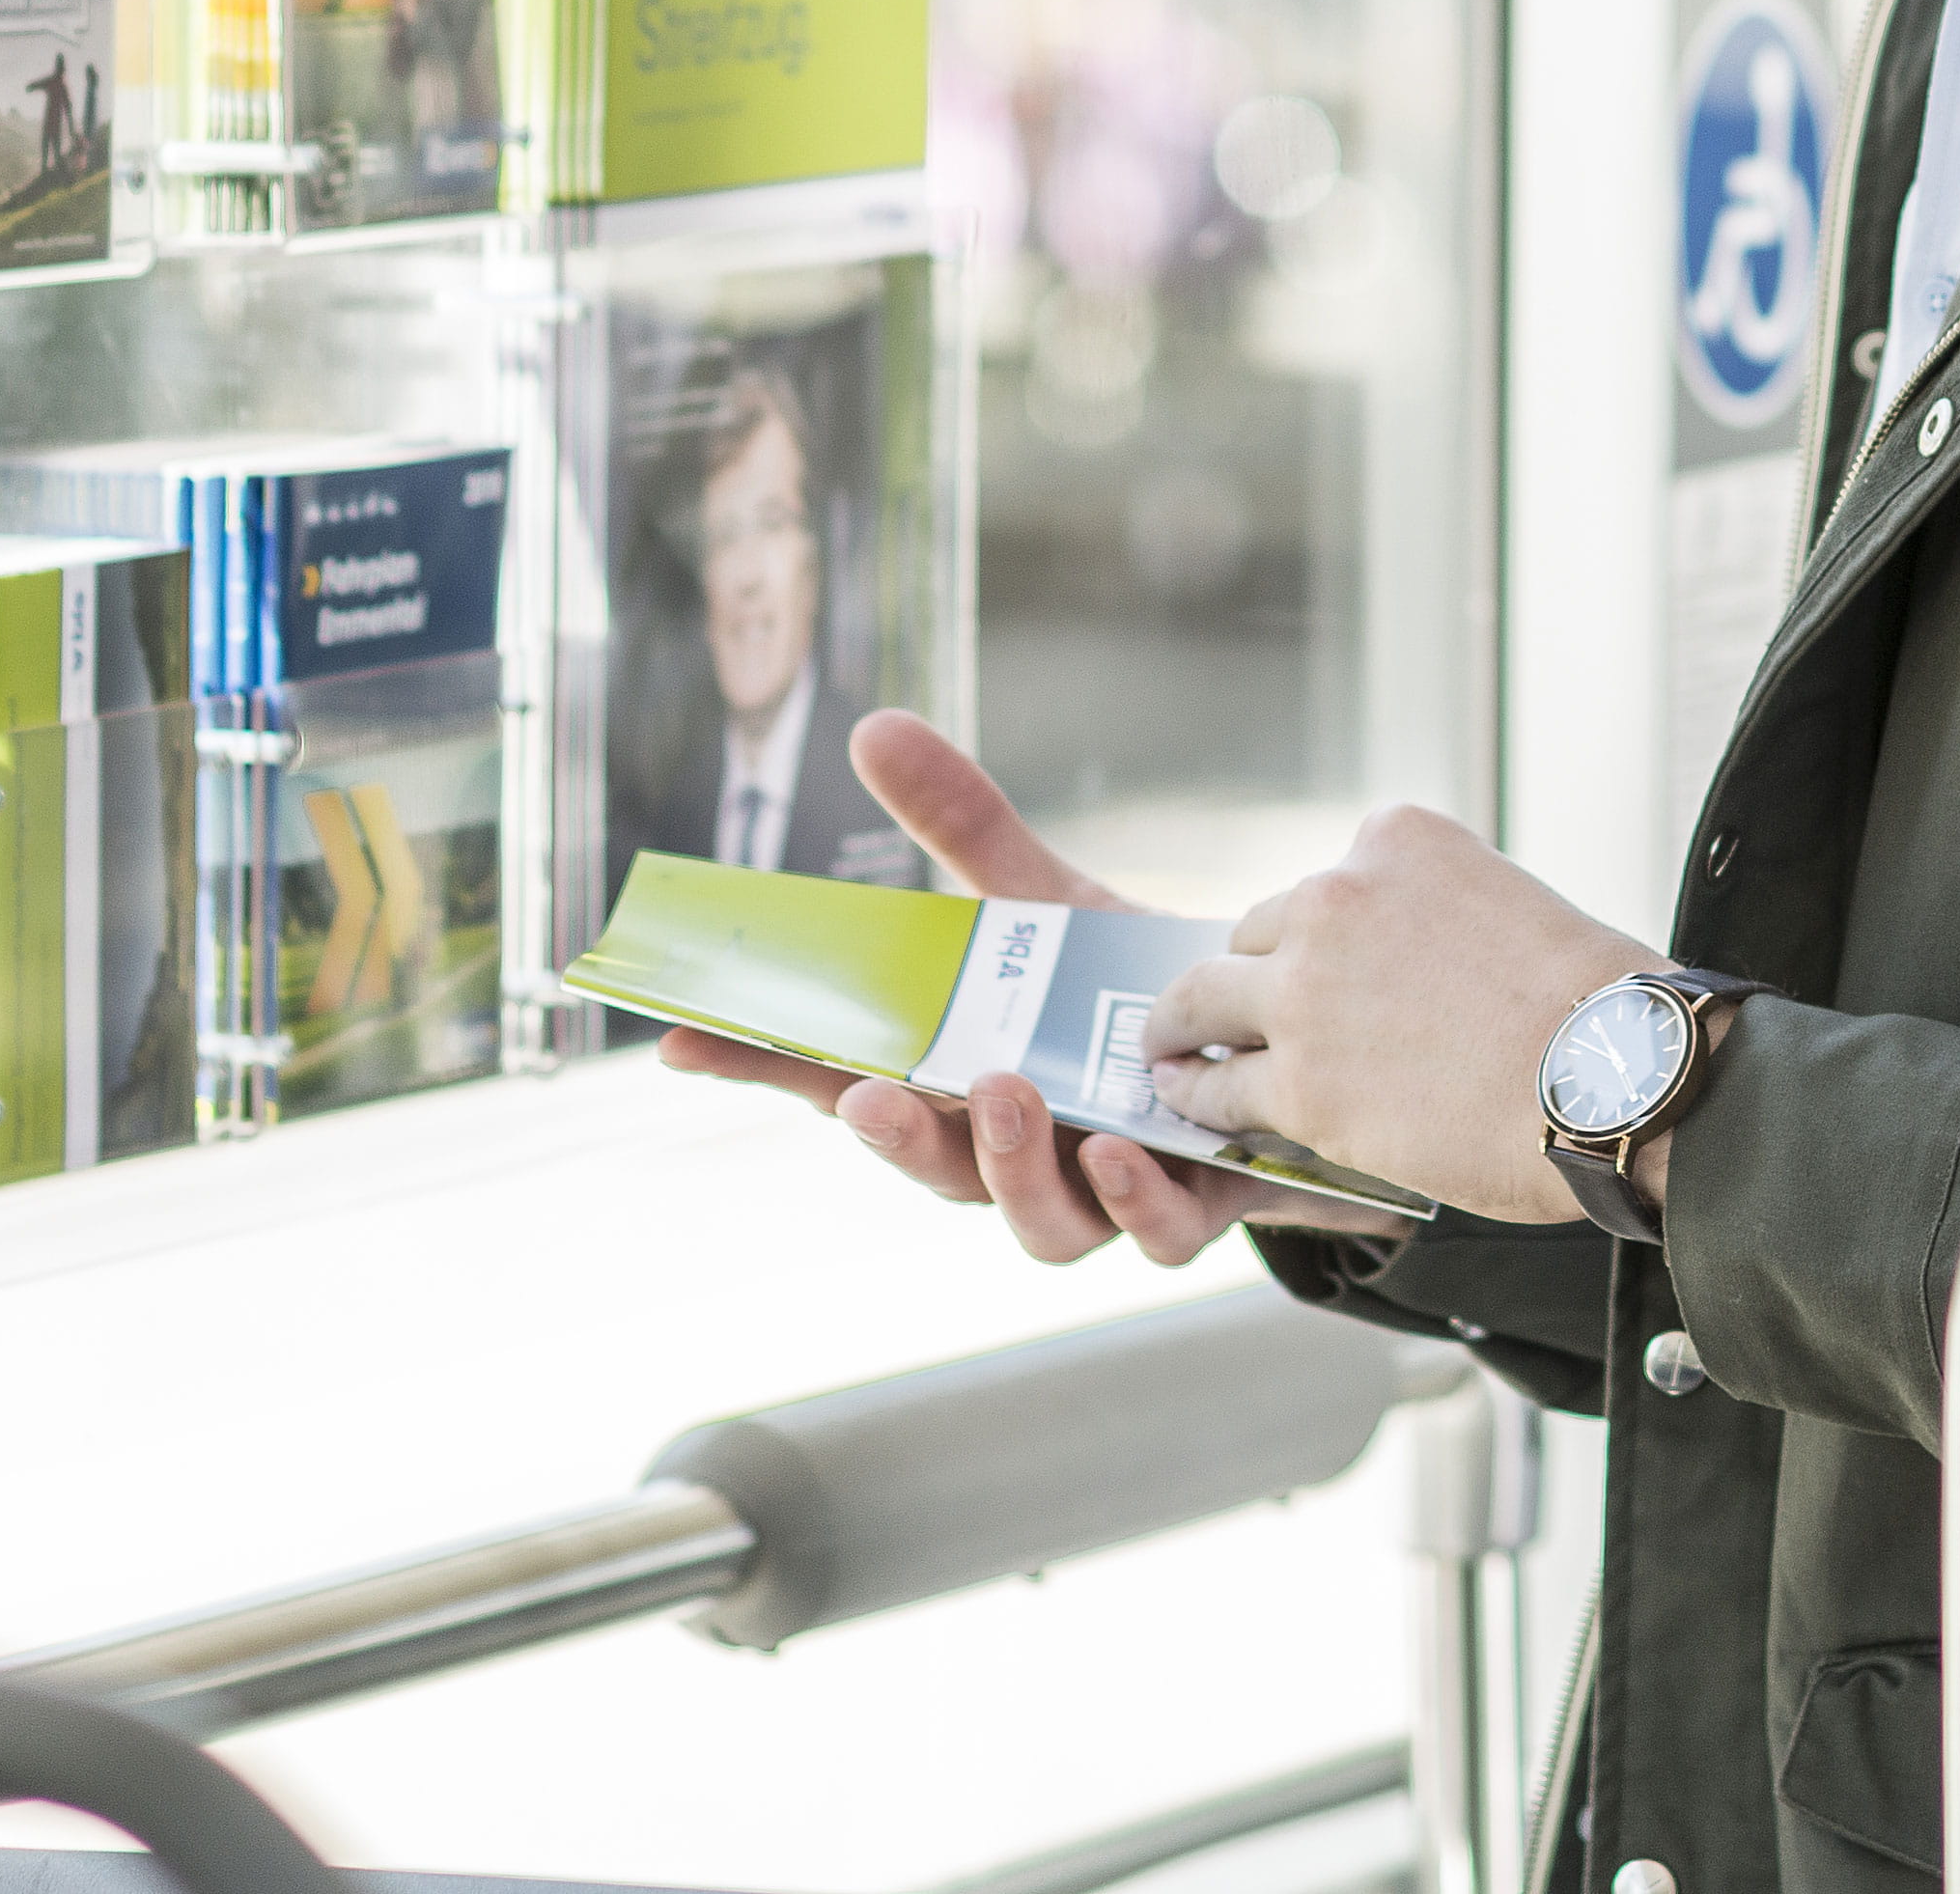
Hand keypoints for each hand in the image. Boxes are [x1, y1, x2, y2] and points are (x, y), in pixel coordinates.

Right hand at [646, 710, 1389, 1266]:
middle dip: (899, 1140)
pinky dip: (1134, 1199)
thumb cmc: (1131, 987)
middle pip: (936, 1170)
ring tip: (1007, 1091)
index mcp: (962, 1087)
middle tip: (871, 1095)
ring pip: (1040, 1224)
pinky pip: (1156, 1232)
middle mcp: (1020, 1154)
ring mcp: (1103, 1192)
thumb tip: (874, 725)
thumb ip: (964, 828)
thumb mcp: (1044, 901)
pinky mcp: (1191, 1207)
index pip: (843, 1083)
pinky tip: (1123, 1143)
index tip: (682, 1038)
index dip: (762, 1069)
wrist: (1277, 1036)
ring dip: (1012, 1168)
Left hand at [1145, 805, 1666, 1230]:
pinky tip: (1188, 1101)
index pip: (1323, 887)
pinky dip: (1196, 1094)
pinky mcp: (1299, 1082)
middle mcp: (1338, 896)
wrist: (1615, 1077)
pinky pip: (1218, 1085)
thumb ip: (1436, 921)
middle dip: (1243, 978)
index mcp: (1396, 840)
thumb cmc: (1595, 1007)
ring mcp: (1308, 990)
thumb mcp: (1509, 903)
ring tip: (1167, 1049)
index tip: (1303, 968)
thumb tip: (1403, 983)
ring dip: (1184, 1026)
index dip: (1309, 940)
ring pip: (1206, 1000)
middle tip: (1216, 1012)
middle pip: (1254, 937)